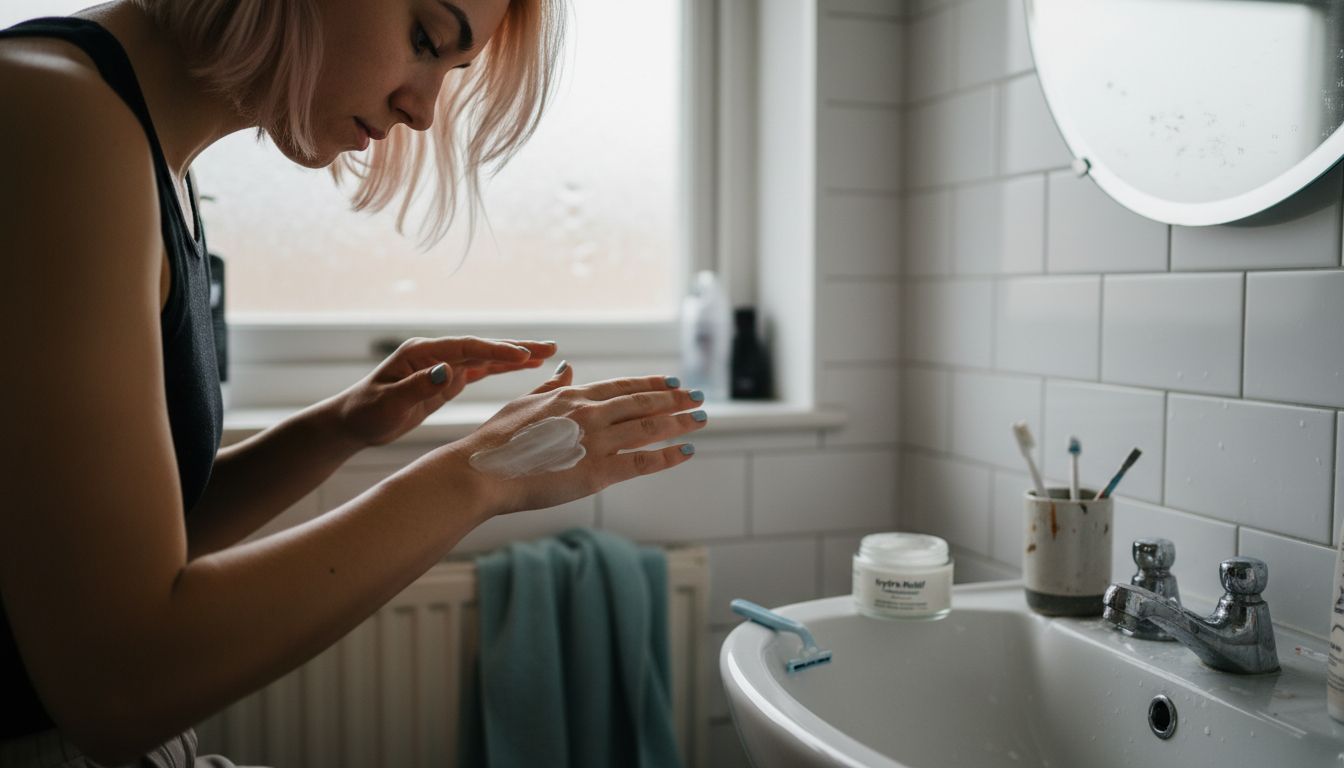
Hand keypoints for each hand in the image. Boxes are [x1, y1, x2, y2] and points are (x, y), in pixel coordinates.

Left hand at [333, 336, 556, 447]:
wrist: (352, 422)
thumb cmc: (366, 412)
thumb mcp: (389, 402)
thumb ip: (418, 386)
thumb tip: (448, 371)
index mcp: (421, 352)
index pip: (466, 348)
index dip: (496, 350)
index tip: (523, 356)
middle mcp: (435, 354)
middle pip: (482, 347)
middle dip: (516, 347)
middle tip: (549, 347)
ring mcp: (442, 365)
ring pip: (486, 358)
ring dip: (516, 356)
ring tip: (547, 354)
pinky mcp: (446, 380)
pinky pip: (481, 371)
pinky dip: (503, 368)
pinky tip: (525, 367)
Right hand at [448, 364, 707, 515]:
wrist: (481, 472)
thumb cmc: (495, 440)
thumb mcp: (523, 403)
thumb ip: (551, 387)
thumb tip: (568, 366)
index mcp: (572, 396)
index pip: (622, 386)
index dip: (651, 384)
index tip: (673, 382)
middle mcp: (589, 413)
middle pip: (643, 403)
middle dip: (675, 400)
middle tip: (699, 397)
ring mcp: (596, 442)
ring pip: (649, 428)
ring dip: (680, 422)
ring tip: (702, 418)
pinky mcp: (597, 472)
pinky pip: (642, 462)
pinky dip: (667, 455)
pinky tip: (686, 450)